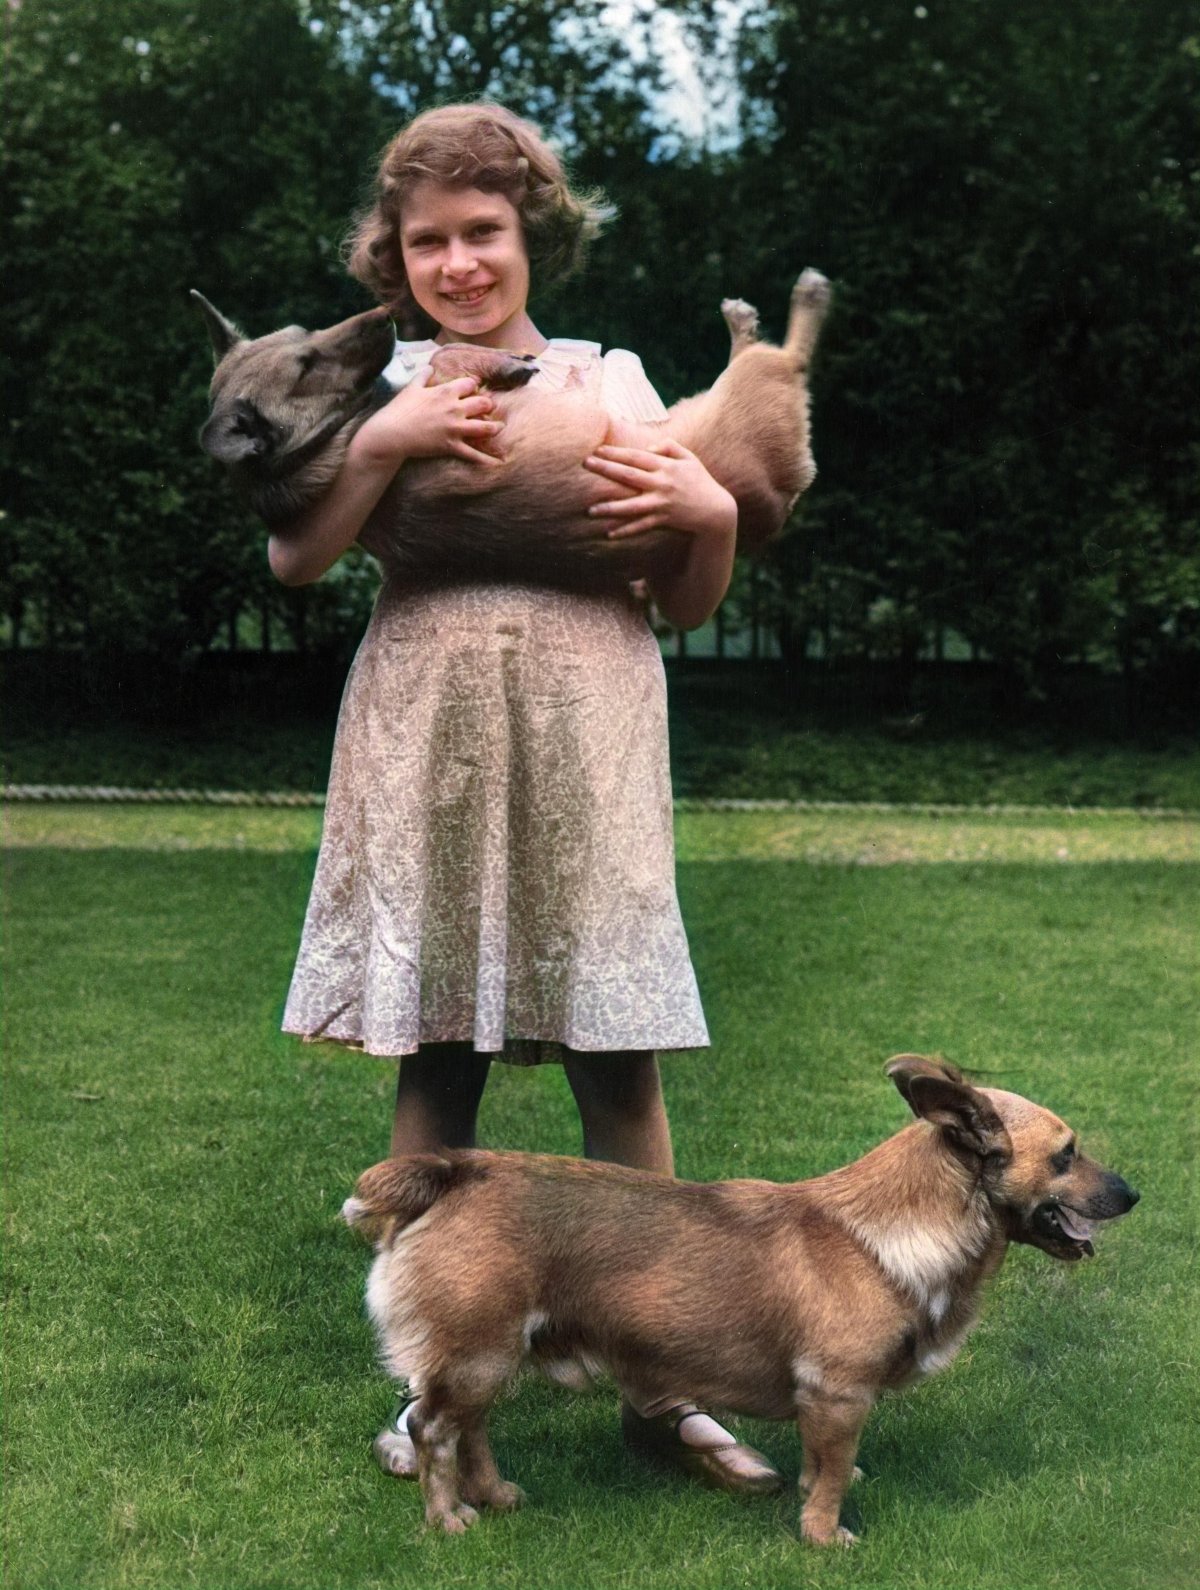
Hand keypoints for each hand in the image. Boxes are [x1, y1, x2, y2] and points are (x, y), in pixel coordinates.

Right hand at [354, 368, 503, 468]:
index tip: (474, 389)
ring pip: (485, 427)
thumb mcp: (411, 387)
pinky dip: (485, 460)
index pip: (470, 384)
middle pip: (483, 403)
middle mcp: (455, 408)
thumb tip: (430, 367)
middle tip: (488, 408)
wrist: (391, 433)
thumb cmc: (400, 409)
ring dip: (494, 427)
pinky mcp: (451, 446)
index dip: (474, 386)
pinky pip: (473, 454)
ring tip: (499, 428)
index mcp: (446, 391)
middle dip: (488, 405)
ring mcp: (455, 428)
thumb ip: (423, 376)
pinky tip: (497, 463)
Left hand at [582, 439, 736, 540]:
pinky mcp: (664, 520)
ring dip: (610, 508)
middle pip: (629, 475)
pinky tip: (609, 534)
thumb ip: (669, 446)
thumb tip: (647, 448)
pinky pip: (641, 526)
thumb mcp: (689, 458)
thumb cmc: (700, 481)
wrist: (716, 510)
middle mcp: (661, 483)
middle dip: (606, 469)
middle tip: (585, 464)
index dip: (616, 452)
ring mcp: (662, 503)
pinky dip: (626, 531)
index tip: (597, 450)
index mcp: (666, 466)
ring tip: (590, 510)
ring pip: (632, 506)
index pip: (636, 456)